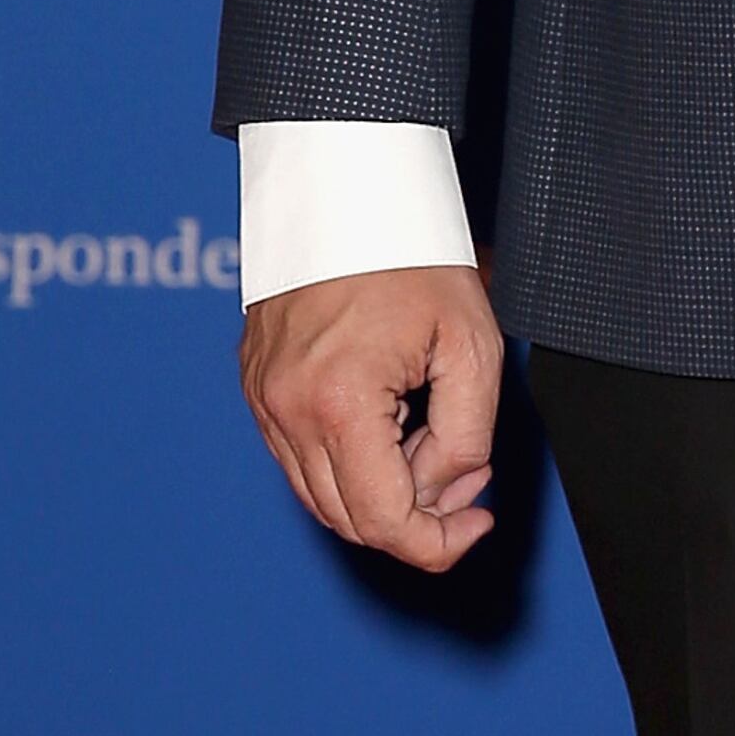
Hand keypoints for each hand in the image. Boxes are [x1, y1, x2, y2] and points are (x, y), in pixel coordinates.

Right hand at [243, 263, 505, 570]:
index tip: (476, 523)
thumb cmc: (412, 255)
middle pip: (350, 520)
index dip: (438, 544)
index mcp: (338, 403)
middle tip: (466, 478)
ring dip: (380, 495)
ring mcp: (264, 398)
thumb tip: (450, 490)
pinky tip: (391, 429)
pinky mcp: (257, 385)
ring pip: (321, 496)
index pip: (384, 523)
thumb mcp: (472, 347)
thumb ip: (466, 436)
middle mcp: (286, 410)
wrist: (347, 190)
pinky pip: (299, 458)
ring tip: (430, 445)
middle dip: (417, 518)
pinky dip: (346, 465)